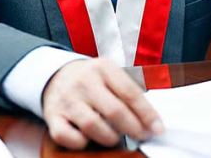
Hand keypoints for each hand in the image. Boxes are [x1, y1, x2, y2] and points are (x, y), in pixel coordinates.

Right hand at [42, 58, 163, 149]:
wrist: (56, 75)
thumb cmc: (92, 79)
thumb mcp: (110, 74)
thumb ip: (129, 91)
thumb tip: (151, 120)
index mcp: (103, 68)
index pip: (130, 93)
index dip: (147, 113)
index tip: (157, 128)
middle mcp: (84, 82)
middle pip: (114, 111)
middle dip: (133, 128)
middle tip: (142, 136)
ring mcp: (67, 99)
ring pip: (92, 126)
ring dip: (110, 137)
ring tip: (116, 137)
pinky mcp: (53, 116)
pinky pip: (67, 136)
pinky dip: (81, 143)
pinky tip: (88, 138)